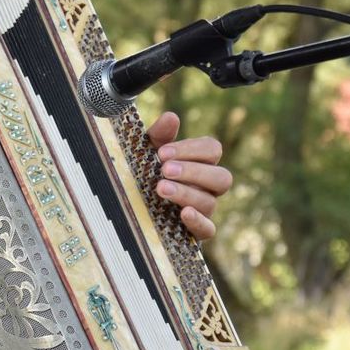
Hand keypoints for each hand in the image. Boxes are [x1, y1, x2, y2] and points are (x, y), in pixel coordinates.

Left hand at [147, 111, 231, 240]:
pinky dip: (198, 221)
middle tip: (164, 169)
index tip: (162, 152)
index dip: (191, 149)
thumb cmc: (143, 173)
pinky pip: (208, 230)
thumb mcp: (146, 152)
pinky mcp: (195, 232)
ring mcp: (203, 210)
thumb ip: (158, 135)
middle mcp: (207, 186)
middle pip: (221, 177)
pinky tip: (183, 213)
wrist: (128, 207)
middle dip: (193, 172)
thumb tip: (171, 117)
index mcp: (199, 162)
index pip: (212, 150)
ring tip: (160, 188)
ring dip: (186, 193)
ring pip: (210, 202)